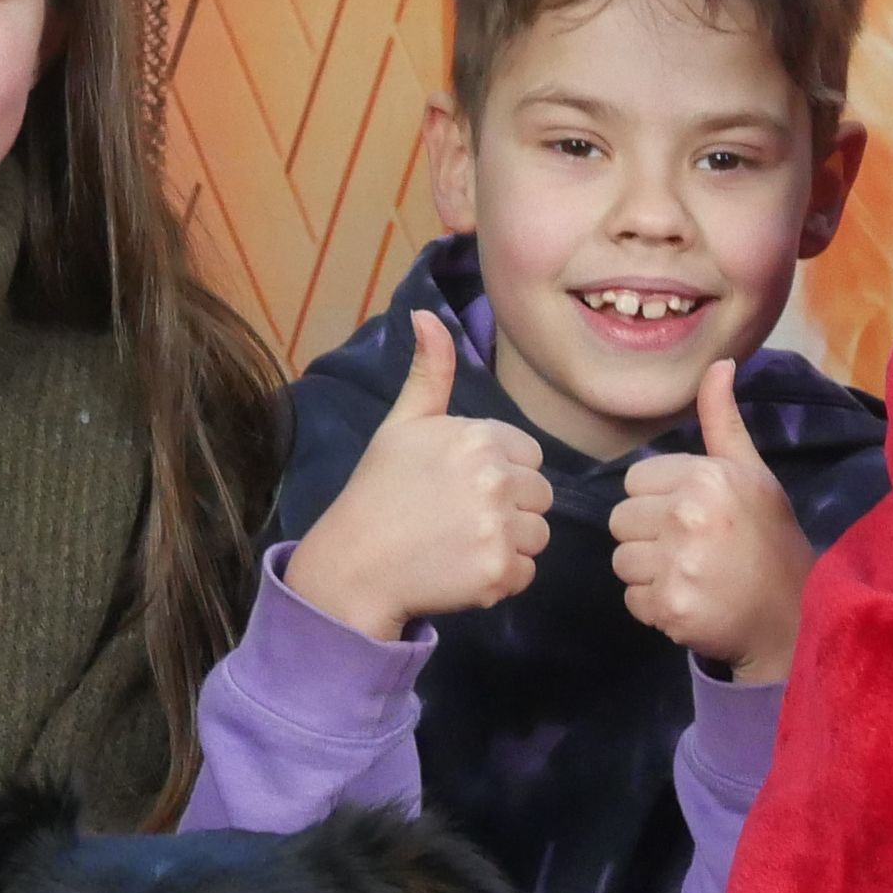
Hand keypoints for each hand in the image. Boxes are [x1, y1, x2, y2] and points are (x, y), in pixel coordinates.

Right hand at [277, 318, 550, 641]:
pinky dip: (500, 579)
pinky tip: (461, 569)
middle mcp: (495, 478)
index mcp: (479, 437)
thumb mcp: (402, 423)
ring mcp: (499, 527)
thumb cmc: (378, 492)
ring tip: (460, 544)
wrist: (352, 565)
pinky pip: (527, 573)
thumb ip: (430, 371)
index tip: (459, 487)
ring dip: (508, 545)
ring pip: (538, 535)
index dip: (500, 473)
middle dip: (510, 509)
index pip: (529, 456)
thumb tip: (426, 313)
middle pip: (540, 495)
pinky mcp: (498, 572)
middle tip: (458, 519)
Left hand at [611, 362, 815, 683]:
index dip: (659, 501)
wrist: (794, 614)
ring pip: (622, 561)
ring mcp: (679, 564)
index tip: (694, 519)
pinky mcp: (671, 607)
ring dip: (648, 573)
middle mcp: (688, 515)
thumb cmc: (769, 538)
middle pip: (621, 521)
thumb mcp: (751, 472)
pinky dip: (655, 606)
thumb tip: (718, 362)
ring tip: (690, 576)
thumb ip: (722, 420)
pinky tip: (690, 601)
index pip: (634, 482)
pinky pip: (632, 599)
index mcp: (705, 476)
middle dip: (649, 537)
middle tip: (691, 551)